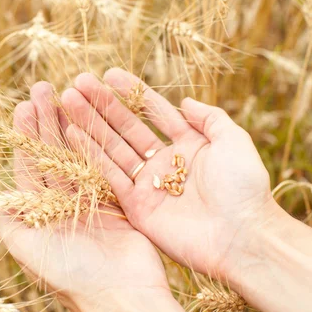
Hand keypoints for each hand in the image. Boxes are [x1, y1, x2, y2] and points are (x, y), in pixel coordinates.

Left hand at [0, 82, 188, 311]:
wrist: (121, 295)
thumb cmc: (71, 275)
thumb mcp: (29, 250)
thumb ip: (9, 222)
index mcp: (40, 213)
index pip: (29, 165)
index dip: (25, 136)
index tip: (23, 106)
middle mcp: (64, 203)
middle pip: (53, 152)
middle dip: (47, 120)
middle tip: (44, 87)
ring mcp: (91, 200)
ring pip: (79, 153)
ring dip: (73, 124)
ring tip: (69, 93)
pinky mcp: (118, 201)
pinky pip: (106, 165)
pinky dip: (99, 143)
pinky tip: (94, 120)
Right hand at [60, 69, 279, 280]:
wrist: (242, 237)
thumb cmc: (244, 187)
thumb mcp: (233, 141)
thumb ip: (209, 118)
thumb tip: (185, 101)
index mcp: (188, 145)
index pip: (154, 112)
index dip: (132, 92)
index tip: (108, 73)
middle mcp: (165, 162)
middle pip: (127, 127)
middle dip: (103, 105)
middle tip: (78, 83)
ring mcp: (149, 184)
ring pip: (113, 148)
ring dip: (90, 125)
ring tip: (68, 101)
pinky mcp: (137, 206)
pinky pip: (109, 175)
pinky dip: (91, 155)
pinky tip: (72, 133)